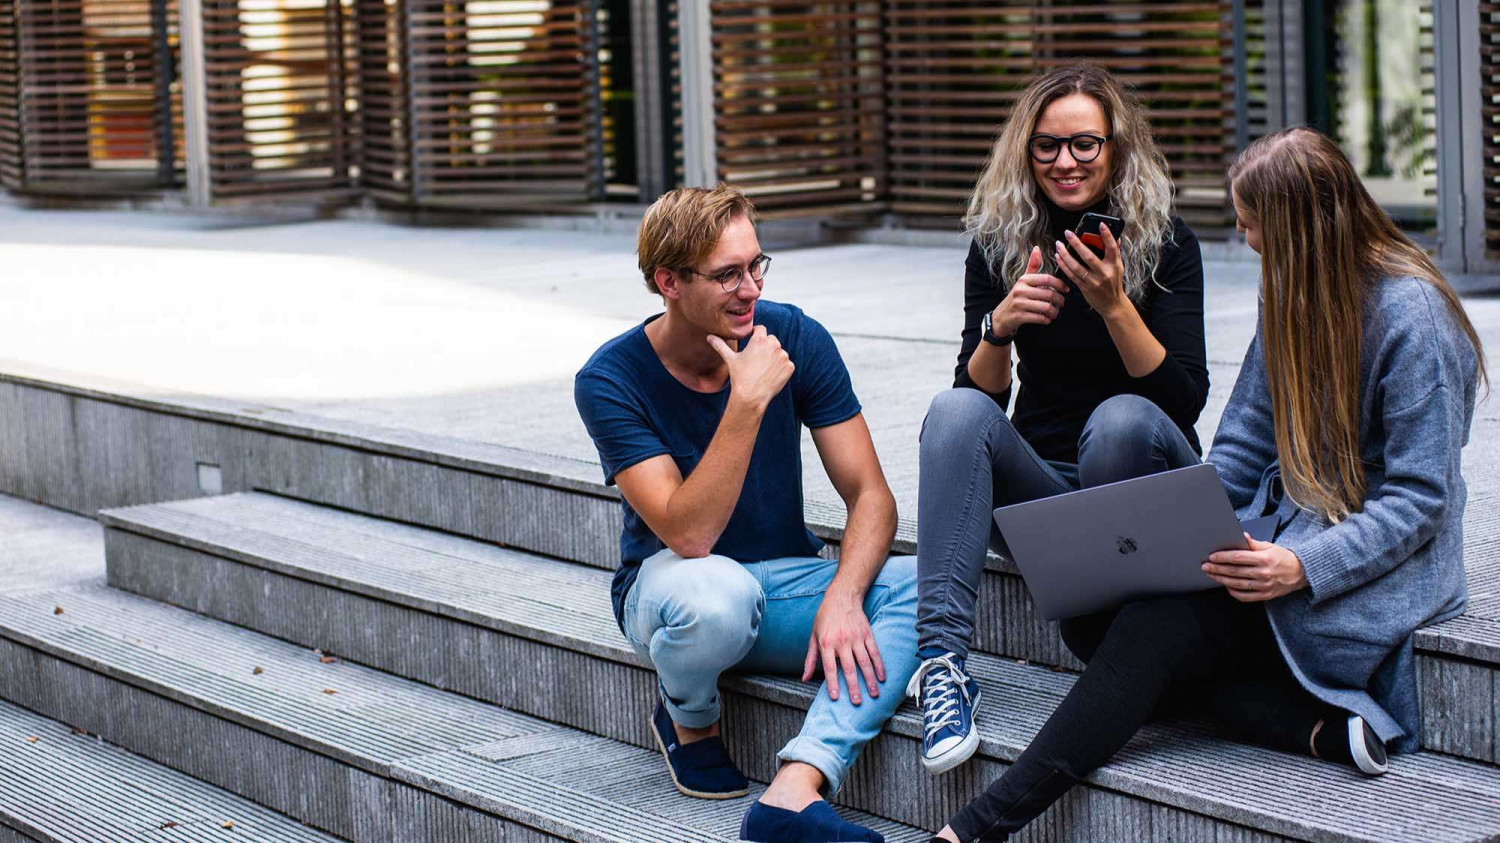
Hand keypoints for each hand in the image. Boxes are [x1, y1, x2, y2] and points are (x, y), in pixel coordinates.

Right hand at [707, 325, 793, 411]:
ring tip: (762, 369)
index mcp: (760, 339)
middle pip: (771, 340)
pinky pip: (786, 364)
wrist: (751, 396)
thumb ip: (720, 345)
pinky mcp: (790, 367)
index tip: (752, 342)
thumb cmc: (739, 377)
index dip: (756, 335)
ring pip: (779, 352)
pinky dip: (781, 368)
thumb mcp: (729, 359)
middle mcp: (774, 345)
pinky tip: (770, 375)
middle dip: (765, 347)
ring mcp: (784, 356)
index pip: (761, 329)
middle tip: (756, 360)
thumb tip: (709, 337)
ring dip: (774, 358)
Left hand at [802, 589, 884, 703]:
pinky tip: (882, 677)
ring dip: (870, 679)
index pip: (829, 667)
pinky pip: (874, 652)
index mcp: (826, 643)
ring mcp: (856, 638)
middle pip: (849, 668)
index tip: (836, 698)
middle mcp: (841, 641)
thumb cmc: (825, 618)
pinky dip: (879, 665)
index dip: (832, 683)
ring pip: (864, 662)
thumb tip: (805, 678)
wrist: (841, 597)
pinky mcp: (867, 634)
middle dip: (853, 686)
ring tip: (874, 694)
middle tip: (857, 702)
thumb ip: (810, 659)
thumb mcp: (813, 636)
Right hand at [992, 245, 1068, 336]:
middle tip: (1062, 303)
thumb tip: (1037, 248)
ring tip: (1055, 312)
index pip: (1047, 279)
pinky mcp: (1019, 316)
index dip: (1060, 284)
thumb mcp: (1023, 281)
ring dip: (1054, 312)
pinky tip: (1047, 319)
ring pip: (1046, 307)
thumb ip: (1032, 266)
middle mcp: (1020, 290)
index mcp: (1024, 280)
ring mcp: (1019, 303)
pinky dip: (1047, 320)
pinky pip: (1040, 318)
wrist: (1001, 317)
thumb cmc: (1016, 298)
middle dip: (1059, 300)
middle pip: (1049, 294)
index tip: (1066, 289)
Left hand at [1055, 223, 1125, 317]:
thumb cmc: (1114, 283)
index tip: (1100, 224)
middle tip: (1068, 233)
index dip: (1107, 235)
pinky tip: (1058, 258)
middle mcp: (1104, 273)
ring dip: (1065, 255)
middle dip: (1077, 243)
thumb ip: (1116, 252)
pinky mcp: (1085, 288)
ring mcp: (1094, 281)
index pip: (1112, 247)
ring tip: (1059, 245)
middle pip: (1089, 256)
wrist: (1112, 305)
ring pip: (1076, 266)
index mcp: (1114, 265)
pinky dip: (1064, 266)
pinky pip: (1072, 275)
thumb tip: (1116, 237)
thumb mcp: (1119, 267)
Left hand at [1202, 534, 1308, 601]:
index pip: (1238, 558)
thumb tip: (1241, 535)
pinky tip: (1226, 585)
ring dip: (1221, 579)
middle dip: (1217, 568)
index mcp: (1264, 559)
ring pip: (1236, 584)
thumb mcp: (1269, 546)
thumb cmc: (1283, 557)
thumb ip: (1253, 543)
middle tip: (1205, 566)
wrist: (1301, 573)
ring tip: (1211, 575)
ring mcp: (1264, 586)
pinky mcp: (1265, 595)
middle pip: (1234, 571)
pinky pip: (1244, 596)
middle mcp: (1264, 573)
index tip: (1212, 556)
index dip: (1222, 557)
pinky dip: (1233, 591)